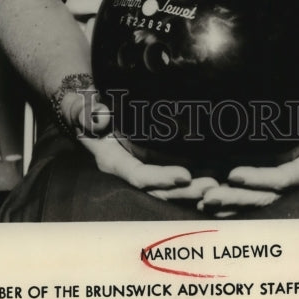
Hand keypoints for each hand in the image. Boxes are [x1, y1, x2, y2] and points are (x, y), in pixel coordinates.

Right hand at [67, 92, 206, 198]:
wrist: (88, 107)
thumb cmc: (83, 108)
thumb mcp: (79, 108)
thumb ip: (85, 112)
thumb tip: (100, 118)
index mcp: (112, 161)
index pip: (138, 175)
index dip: (161, 178)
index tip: (185, 175)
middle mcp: (130, 167)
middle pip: (160, 187)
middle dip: (185, 191)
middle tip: (212, 186)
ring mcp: (144, 163)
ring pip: (171, 182)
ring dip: (194, 186)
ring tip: (219, 183)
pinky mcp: (154, 156)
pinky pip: (176, 166)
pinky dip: (196, 170)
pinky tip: (217, 170)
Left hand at [197, 109, 298, 216]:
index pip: (283, 178)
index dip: (258, 178)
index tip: (233, 175)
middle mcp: (298, 183)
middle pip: (264, 197)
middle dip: (235, 199)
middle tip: (207, 197)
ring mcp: (288, 185)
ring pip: (256, 200)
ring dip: (230, 204)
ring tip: (202, 203)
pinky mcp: (279, 181)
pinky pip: (255, 196)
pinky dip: (234, 202)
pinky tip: (211, 205)